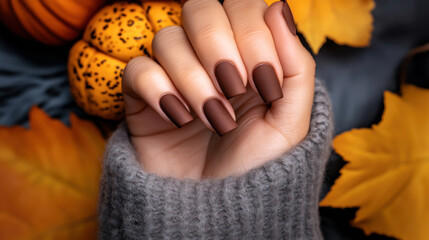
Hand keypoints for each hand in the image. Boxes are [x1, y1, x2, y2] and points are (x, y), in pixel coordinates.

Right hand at [122, 0, 314, 179]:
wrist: (217, 208)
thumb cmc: (257, 166)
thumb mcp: (291, 122)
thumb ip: (296, 66)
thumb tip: (277, 8)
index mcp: (248, 56)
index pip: (242, 6)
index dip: (253, 34)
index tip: (264, 82)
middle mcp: (209, 57)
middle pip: (199, 8)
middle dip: (218, 46)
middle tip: (234, 88)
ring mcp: (174, 75)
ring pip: (167, 40)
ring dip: (193, 79)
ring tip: (213, 119)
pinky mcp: (144, 97)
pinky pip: (137, 70)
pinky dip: (158, 90)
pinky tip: (179, 118)